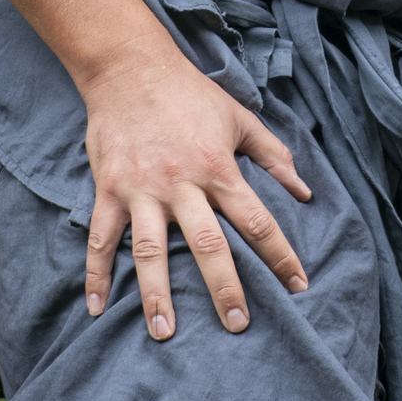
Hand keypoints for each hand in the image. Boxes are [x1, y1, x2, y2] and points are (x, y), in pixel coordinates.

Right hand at [83, 45, 311, 340]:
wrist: (131, 67)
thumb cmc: (191, 93)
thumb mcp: (240, 118)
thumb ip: (273, 155)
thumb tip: (305, 192)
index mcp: (218, 167)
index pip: (257, 220)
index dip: (280, 255)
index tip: (298, 287)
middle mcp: (182, 183)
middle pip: (207, 243)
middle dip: (224, 286)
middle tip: (237, 325)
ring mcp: (142, 189)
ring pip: (149, 250)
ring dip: (157, 294)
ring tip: (164, 333)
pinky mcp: (109, 189)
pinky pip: (101, 237)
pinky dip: (96, 273)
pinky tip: (97, 307)